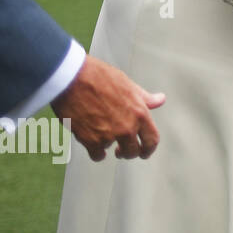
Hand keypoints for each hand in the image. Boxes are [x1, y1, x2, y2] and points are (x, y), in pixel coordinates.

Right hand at [51, 56, 165, 161]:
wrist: (72, 79)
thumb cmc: (99, 77)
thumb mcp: (128, 85)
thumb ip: (144, 98)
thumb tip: (160, 100)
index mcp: (139, 114)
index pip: (152, 139)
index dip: (149, 149)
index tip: (145, 152)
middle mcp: (127, 128)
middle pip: (133, 151)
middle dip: (129, 152)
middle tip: (122, 150)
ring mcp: (109, 136)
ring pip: (113, 151)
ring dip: (110, 146)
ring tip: (104, 137)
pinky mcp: (90, 141)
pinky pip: (97, 155)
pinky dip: (96, 152)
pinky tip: (94, 146)